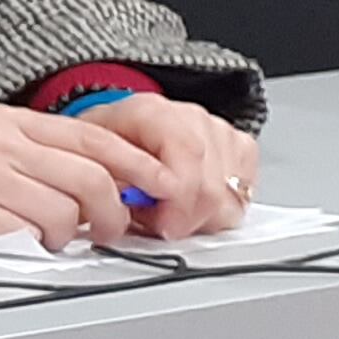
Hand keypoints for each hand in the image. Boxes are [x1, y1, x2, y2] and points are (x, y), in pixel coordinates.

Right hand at [0, 104, 171, 252]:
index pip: (96, 136)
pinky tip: (22, 247)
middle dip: (117, 212)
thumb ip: (21, 152)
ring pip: (65, 208)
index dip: (140, 165)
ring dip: (75, 236)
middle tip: (113, 232)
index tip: (161, 187)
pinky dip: (35, 247)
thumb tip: (78, 182)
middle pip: (93, 174)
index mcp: (5, 121)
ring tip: (58, 244)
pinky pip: (20, 232)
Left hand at [72, 93, 259, 239]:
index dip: (180, 197)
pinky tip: (194, 203)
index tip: (164, 225)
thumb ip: (113, 184)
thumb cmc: (106, 149)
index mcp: (151, 112)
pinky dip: (222, 207)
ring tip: (171, 211)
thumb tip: (131, 205)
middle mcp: (190, 117)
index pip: (187, 152)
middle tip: (162, 226)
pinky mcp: (239, 147)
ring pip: (232, 192)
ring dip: (203, 216)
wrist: (119, 135)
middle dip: (188, 217)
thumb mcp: (92, 163)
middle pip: (212, 180)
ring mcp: (218, 131)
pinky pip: (246, 189)